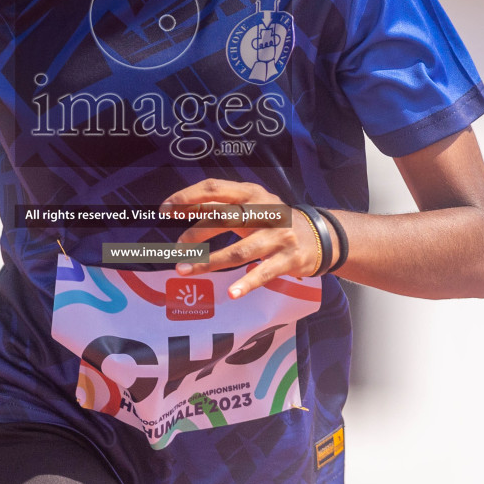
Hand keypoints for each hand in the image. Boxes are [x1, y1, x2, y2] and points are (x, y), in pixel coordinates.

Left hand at [159, 178, 324, 297]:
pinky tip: (231, 293)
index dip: (187, 198)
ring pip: (239, 251)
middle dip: (194, 234)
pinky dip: (246, 283)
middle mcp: (265, 211)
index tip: (165, 211)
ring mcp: (278, 236)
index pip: (214, 190)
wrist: (318, 236)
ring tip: (185, 270)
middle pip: (223, 219)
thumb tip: (179, 208)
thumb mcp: (252, 206)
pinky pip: (263, 272)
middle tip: (176, 250)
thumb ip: (221, 206)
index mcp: (251, 194)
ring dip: (209, 262)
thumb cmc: (273, 221)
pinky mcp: (289, 259)